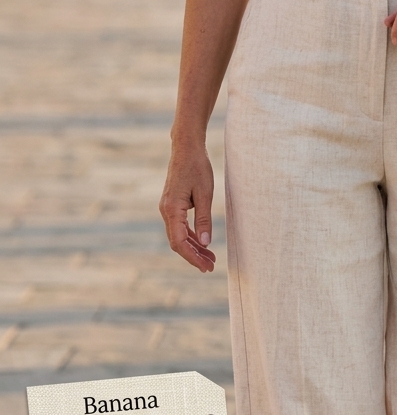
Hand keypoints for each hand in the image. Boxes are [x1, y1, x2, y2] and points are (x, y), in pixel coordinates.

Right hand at [159, 144, 215, 272]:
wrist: (186, 148)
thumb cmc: (197, 167)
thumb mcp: (205, 194)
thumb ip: (204, 220)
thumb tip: (206, 243)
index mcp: (172, 209)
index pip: (179, 242)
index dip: (192, 257)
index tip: (206, 267)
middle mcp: (166, 211)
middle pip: (177, 242)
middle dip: (194, 256)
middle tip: (212, 266)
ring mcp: (168, 208)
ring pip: (179, 235)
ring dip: (194, 248)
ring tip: (211, 258)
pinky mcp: (173, 205)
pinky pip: (180, 226)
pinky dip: (192, 236)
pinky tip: (204, 243)